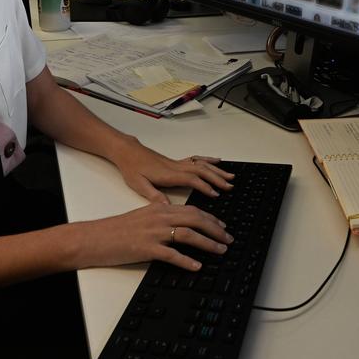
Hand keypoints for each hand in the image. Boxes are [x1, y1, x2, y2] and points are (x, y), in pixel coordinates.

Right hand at [75, 201, 233, 271]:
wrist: (94, 238)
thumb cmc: (115, 230)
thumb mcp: (141, 216)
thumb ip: (160, 215)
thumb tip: (177, 220)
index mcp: (159, 207)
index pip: (192, 210)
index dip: (210, 218)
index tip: (222, 226)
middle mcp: (159, 217)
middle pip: (195, 219)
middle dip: (216, 229)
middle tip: (228, 239)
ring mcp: (153, 232)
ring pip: (189, 234)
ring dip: (208, 243)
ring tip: (220, 251)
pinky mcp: (146, 248)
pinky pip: (172, 254)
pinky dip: (187, 261)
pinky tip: (197, 266)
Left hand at [111, 139, 234, 203]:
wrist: (127, 152)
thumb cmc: (132, 168)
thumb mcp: (138, 184)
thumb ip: (153, 195)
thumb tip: (166, 206)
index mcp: (168, 174)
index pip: (191, 179)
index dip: (204, 186)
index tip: (215, 194)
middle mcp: (176, 167)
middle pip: (201, 171)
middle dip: (217, 179)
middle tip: (229, 187)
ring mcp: (177, 163)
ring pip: (201, 165)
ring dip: (216, 170)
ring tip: (230, 177)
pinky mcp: (176, 162)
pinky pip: (196, 159)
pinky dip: (209, 160)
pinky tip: (217, 162)